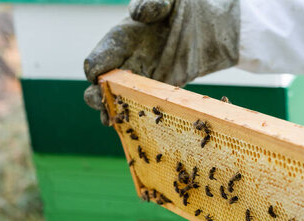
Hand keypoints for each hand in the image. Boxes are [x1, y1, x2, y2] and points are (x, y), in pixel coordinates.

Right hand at [83, 0, 239, 124]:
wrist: (206, 29)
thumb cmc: (183, 10)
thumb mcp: (171, 1)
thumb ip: (153, 3)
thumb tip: (139, 13)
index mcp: (121, 39)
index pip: (99, 57)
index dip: (96, 68)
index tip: (101, 77)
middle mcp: (125, 61)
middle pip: (101, 83)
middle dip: (98, 94)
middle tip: (102, 103)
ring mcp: (139, 79)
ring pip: (117, 99)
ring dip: (113, 110)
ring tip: (112, 120)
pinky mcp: (154, 92)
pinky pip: (139, 106)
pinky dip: (134, 116)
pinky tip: (132, 125)